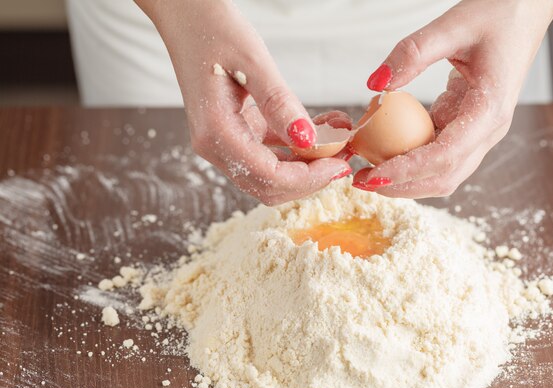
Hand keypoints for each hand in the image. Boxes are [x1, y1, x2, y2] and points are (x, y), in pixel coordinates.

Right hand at [136, 0, 350, 204]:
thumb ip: (280, 104)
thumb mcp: (253, 62)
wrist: (187, 16)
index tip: (339, 165)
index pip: (268, 177)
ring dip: (306, 164)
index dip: (308, 178)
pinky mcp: (234, 133)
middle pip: (268, 185)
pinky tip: (321, 129)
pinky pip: (268, 154)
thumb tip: (307, 140)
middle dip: (310, 178)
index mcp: (216, 133)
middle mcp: (215, 146)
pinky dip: (296, 149)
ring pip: (270, 174)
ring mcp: (222, 142)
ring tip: (338, 139)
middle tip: (344, 157)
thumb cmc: (213, 30)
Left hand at [353, 0, 552, 196]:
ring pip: (443, 172)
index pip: (446, 155)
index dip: (408, 171)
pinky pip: (438, 153)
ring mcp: (479, 132)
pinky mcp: (467, 127)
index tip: (373, 175)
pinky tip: (384, 152)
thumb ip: (412, 52)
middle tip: (361, 180)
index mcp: (490, 109)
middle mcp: (488, 129)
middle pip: (444, 176)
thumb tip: (376, 83)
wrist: (524, 12)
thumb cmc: (498, 15)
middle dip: (402, 186)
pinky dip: (411, 160)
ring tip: (369, 172)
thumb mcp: (453, 25)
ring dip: (406, 179)